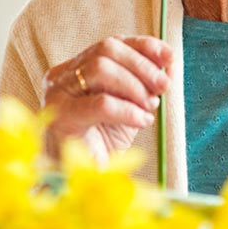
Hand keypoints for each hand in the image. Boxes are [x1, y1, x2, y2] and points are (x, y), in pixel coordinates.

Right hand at [42, 35, 172, 163]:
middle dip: (142, 65)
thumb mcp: (130, 104)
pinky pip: (100, 103)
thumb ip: (145, 82)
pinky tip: (141, 120)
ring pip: (100, 69)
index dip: (144, 46)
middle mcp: (62, 76)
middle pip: (106, 49)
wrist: (82, 185)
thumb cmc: (104, 142)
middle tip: (163, 88)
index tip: (170, 57)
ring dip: (135, 86)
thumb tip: (169, 63)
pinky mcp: (59, 119)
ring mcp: (57, 95)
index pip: (113, 43)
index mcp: (77, 67)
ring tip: (149, 107)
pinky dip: (128, 109)